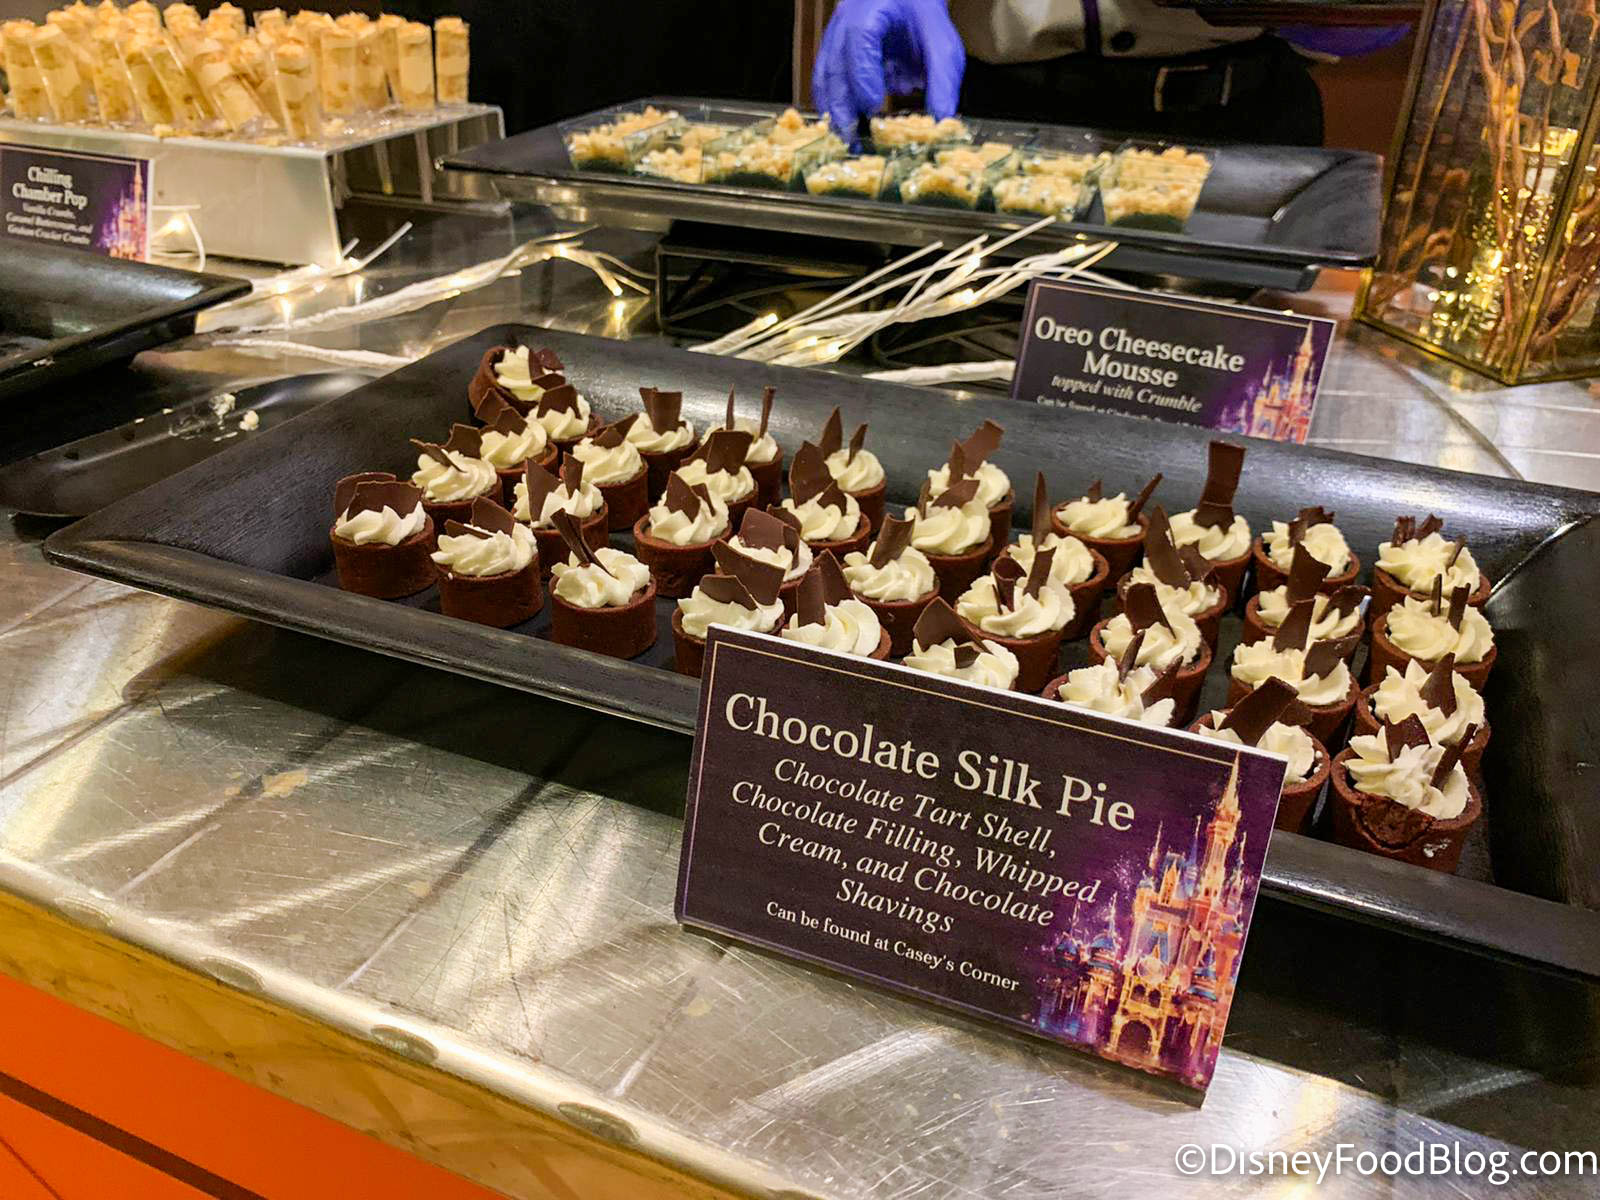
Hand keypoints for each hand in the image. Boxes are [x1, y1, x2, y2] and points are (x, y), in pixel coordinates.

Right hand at [812, 0, 965, 148]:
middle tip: (854, 139)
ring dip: (835, 111)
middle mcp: (846, 21)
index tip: (873, 106)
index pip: (859, 38)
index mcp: (872, 9)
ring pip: (824, 77)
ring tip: (849, 139)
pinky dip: (835, 106)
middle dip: (842, 106)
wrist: (908, 4)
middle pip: (833, 65)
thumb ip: (943, 81)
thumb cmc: (923, 19)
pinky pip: (825, 83)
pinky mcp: (832, 55)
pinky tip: (847, 126)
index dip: (862, 75)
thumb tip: (942, 120)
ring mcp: (834, 38)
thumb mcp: (942, 45)